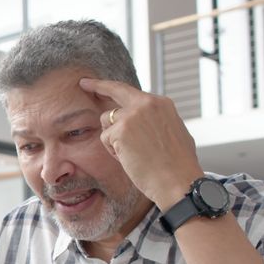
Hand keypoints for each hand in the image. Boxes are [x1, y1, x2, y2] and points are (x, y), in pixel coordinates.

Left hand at [79, 78, 203, 208]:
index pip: (131, 92)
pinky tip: (129, 159)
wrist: (179, 181)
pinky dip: (113, 151)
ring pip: (106, 120)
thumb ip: (156, 121)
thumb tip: (146, 123)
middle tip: (84, 84)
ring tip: (132, 154)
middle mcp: (147, 103)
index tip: (98, 83)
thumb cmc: (178, 165)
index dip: (113, 87)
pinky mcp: (120, 130)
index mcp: (161, 104)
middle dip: (97, 85)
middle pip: (115, 90)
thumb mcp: (173, 133)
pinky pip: (105, 138)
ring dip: (112, 138)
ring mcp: (133, 115)